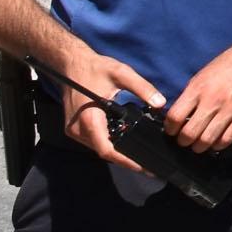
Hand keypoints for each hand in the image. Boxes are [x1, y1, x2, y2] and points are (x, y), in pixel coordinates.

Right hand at [58, 51, 166, 171]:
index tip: (143, 167)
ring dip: (117, 152)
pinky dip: (109, 143)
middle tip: (148, 164)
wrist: (71, 64)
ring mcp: (74, 131)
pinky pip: (94, 141)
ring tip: (140, 156)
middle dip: (125, 159)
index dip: (125, 161)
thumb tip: (160, 103)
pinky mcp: (74, 129)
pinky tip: (125, 142)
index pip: (107, 149)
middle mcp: (78, 130)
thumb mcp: (121, 73)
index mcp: (89, 119)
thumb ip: (142, 88)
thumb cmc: (95, 68)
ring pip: (98, 148)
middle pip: (104, 151)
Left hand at [166, 38, 231, 153]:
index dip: (170, 128)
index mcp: (198, 89)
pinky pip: (227, 139)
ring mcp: (230, 109)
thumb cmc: (225, 67)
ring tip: (198, 144)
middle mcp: (212, 100)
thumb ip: (189, 97)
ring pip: (207, 140)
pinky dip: (217, 145)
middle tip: (184, 140)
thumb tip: (177, 117)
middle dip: (183, 141)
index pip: (175, 117)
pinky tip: (215, 141)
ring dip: (199, 147)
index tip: (171, 130)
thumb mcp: (201, 77)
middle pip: (189, 133)